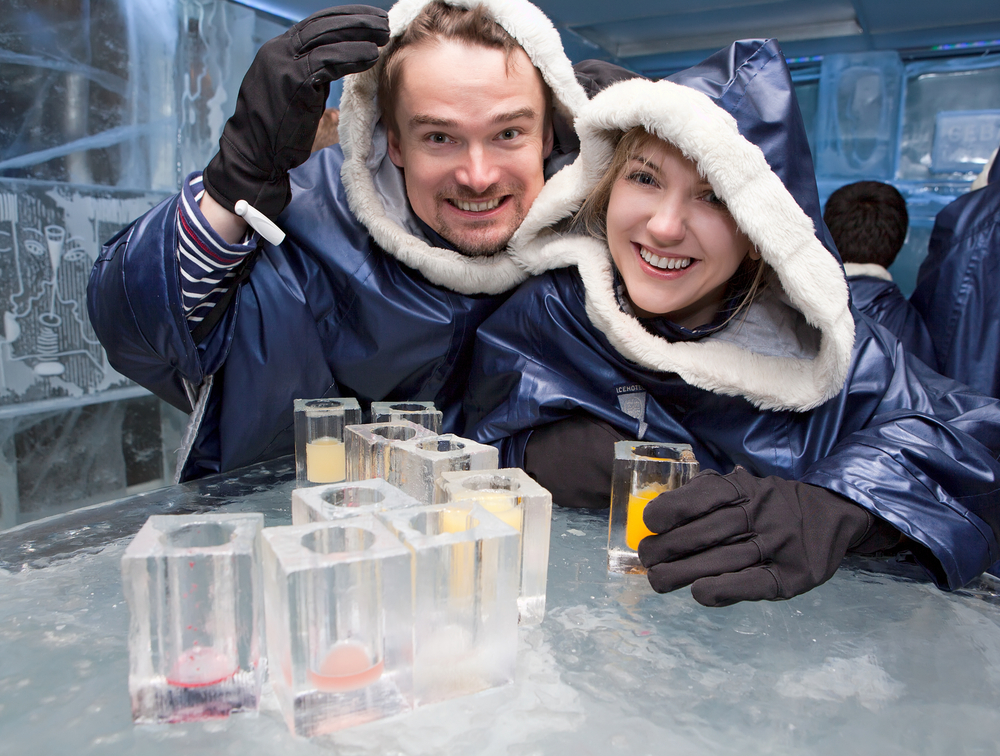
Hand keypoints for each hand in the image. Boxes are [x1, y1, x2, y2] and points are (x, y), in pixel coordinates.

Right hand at [203, 5, 389, 218]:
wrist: (255, 154)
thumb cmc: (277, 133)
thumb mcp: (297, 96)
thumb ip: (314, 81)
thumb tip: (340, 79)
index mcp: (280, 50)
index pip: (316, 25)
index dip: (345, 19)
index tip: (369, 18)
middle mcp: (279, 49)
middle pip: (324, 24)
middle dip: (356, 20)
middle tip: (383, 20)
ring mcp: (284, 62)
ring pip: (327, 37)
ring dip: (359, 33)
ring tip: (384, 33)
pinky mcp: (294, 79)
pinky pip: (328, 61)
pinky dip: (352, 55)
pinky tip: (371, 55)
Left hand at [637, 468, 871, 606]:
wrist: (830, 515)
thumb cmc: (767, 505)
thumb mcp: (742, 488)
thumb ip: (704, 495)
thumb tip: (654, 513)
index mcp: (746, 489)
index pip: (707, 494)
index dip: (675, 508)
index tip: (650, 522)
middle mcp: (763, 514)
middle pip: (709, 531)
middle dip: (670, 546)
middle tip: (646, 557)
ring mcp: (779, 545)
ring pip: (725, 560)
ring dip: (685, 573)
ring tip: (658, 579)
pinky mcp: (791, 576)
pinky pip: (753, 584)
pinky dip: (723, 589)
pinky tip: (698, 593)